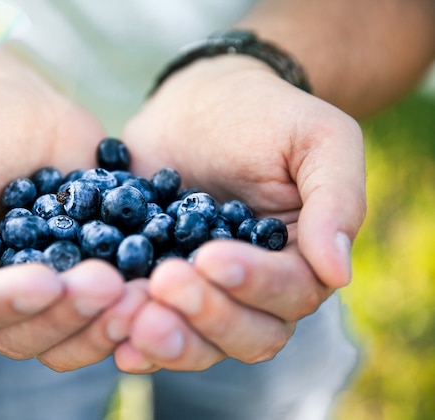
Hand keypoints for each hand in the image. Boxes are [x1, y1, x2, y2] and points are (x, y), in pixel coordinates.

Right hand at [0, 50, 145, 370]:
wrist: (17, 101)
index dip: (10, 302)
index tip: (48, 280)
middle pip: (30, 334)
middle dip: (70, 315)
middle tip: (110, 286)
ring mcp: (49, 288)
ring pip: (75, 332)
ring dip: (109, 323)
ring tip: (143, 293)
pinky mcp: (91, 270)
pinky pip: (112, 304)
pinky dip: (136, 302)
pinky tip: (162, 284)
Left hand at [114, 55, 365, 371]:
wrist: (198, 105)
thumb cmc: (265, 115)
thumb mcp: (317, 139)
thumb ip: (336, 200)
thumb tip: (337, 273)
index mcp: (301, 260)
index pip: (290, 291)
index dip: (253, 282)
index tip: (210, 256)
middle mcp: (258, 291)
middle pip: (248, 335)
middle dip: (207, 315)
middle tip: (165, 283)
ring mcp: (207, 294)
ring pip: (201, 343)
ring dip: (170, 338)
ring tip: (132, 315)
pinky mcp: (160, 287)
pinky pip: (154, 325)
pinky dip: (134, 336)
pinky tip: (116, 340)